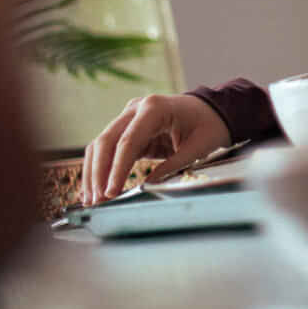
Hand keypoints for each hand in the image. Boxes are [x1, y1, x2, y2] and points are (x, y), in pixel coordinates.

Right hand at [81, 92, 230, 204]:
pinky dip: (101, 168)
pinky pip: (109, 149)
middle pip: (107, 141)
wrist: (213, 110)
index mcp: (155, 108)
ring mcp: (129, 117)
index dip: (116, 169)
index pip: (128, 141)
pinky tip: (97, 188)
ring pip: (101, 144)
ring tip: (94, 200)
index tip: (110, 192)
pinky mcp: (128, 129)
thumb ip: (172, 166)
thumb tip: (146, 188)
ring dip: (94, 173)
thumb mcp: (198, 148)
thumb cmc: (210, 126)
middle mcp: (136, 108)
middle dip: (99, 173)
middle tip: (98, 200)